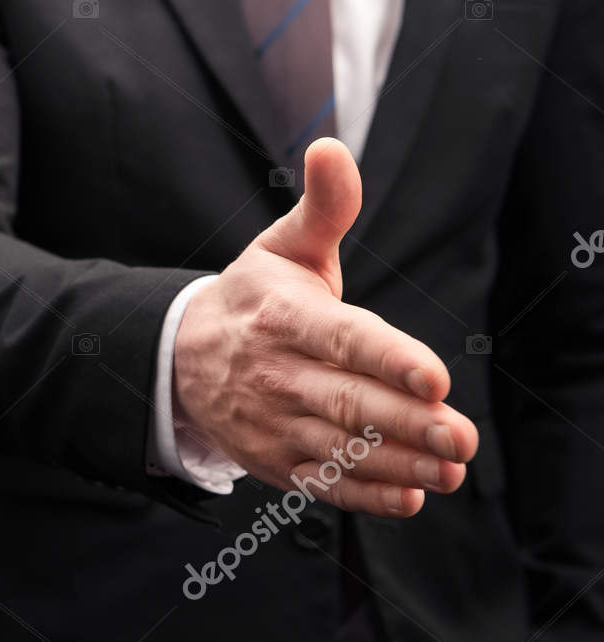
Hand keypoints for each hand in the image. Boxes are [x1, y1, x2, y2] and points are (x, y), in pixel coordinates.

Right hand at [173, 138, 478, 516]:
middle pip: (349, 401)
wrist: (179, 357)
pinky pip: (322, 482)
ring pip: (342, 447)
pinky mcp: (274, 460)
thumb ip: (323, 206)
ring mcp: (273, 421)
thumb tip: (332, 148)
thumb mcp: (283, 246)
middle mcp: (276, 372)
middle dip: (408, 421)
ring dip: (400, 461)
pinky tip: (410, 494)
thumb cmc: (253, 298)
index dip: (389, 359)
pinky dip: (365, 494)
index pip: (343, 339)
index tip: (435, 377)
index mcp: (283, 317)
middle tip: (462, 434)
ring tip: (452, 467)